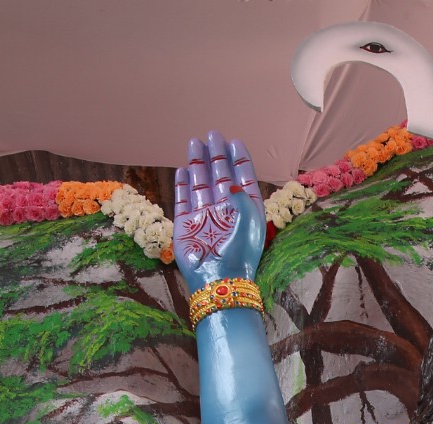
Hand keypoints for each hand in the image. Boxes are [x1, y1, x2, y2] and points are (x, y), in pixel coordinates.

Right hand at [173, 131, 265, 293]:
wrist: (217, 281)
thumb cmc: (239, 254)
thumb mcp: (250, 222)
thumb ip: (242, 197)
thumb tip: (232, 182)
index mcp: (245, 210)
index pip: (243, 178)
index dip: (238, 159)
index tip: (234, 141)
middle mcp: (225, 211)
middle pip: (220, 176)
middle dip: (217, 155)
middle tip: (213, 134)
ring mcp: (205, 217)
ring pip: (201, 184)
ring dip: (199, 163)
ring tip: (196, 142)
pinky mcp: (186, 225)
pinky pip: (183, 200)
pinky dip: (183, 184)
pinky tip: (183, 169)